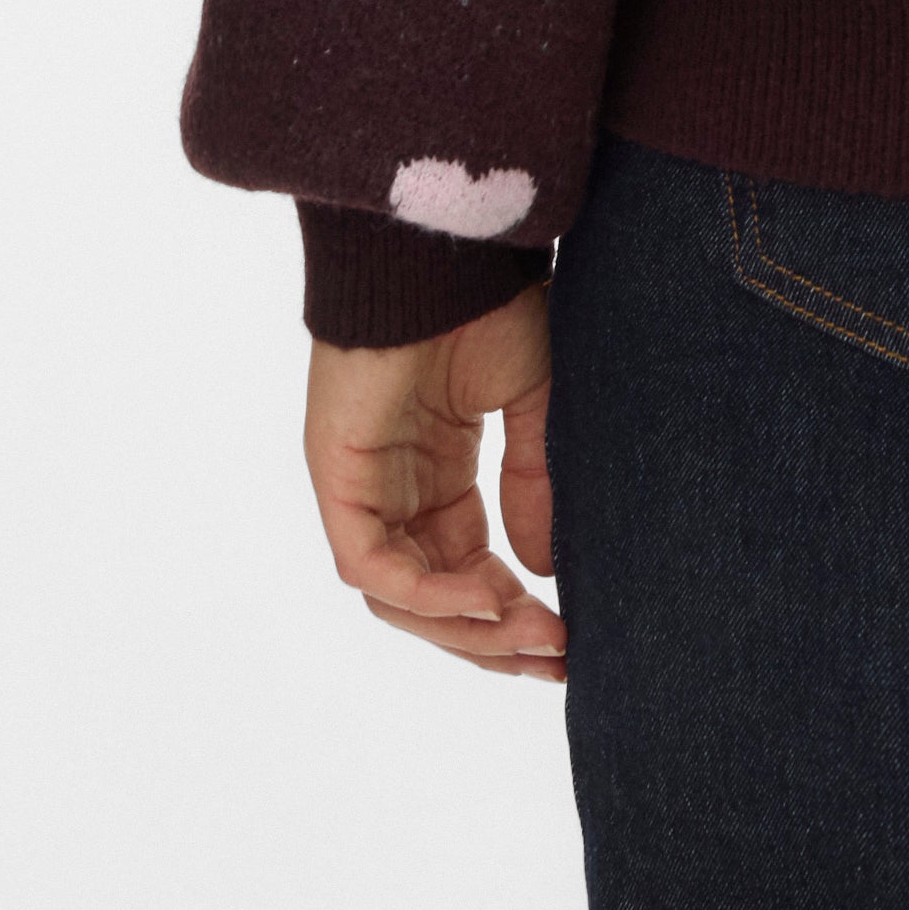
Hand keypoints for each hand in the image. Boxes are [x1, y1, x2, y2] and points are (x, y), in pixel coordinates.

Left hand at [303, 284, 566, 680]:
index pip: (466, 569)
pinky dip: (429, 593)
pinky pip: (373, 568)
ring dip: (466, 627)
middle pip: (434, 598)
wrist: (440, 250)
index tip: (569, 637)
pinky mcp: (339, 480)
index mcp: (436, 473)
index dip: (513, 611)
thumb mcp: (533, 401)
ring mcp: (362, 488)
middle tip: (555, 660)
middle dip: (493, 637)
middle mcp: (394, 490)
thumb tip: (545, 571)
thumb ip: (536, 483)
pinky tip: (491, 594)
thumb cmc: (486, 303)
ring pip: (402, 597)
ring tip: (531, 636)